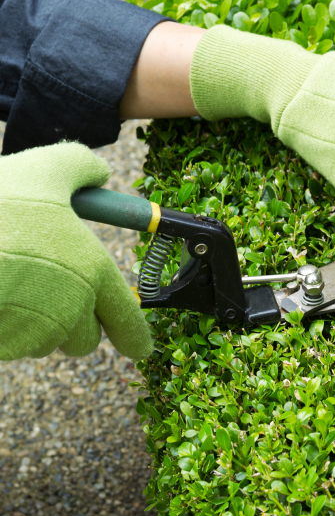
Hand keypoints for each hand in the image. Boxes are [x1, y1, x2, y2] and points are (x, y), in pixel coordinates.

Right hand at [0, 143, 152, 360]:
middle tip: (52, 291)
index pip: (128, 320)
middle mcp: (72, 309)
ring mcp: (34, 333)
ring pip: (46, 342)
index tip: (140, 348)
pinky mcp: (0, 347)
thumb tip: (100, 172)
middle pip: (85, 339)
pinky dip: (7, 328)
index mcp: (94, 272)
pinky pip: (11, 344)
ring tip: (12, 283)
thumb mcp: (46, 168)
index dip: (135, 336)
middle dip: (75, 324)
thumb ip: (81, 167)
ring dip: (36, 324)